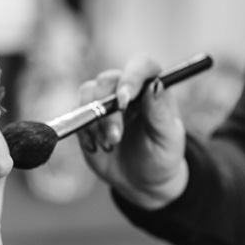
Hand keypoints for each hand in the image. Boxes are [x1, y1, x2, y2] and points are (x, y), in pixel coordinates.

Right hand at [77, 54, 188, 209]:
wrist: (142, 180)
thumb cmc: (161, 156)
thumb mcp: (168, 139)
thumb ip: (160, 113)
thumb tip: (155, 85)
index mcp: (151, 88)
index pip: (141, 65)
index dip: (131, 76)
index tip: (125, 99)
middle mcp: (126, 89)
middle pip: (107, 80)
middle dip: (108, 111)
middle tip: (115, 138)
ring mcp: (104, 102)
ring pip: (87, 93)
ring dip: (94, 120)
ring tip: (108, 145)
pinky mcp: (87, 118)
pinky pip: (76, 114)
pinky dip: (83, 131)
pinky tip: (96, 148)